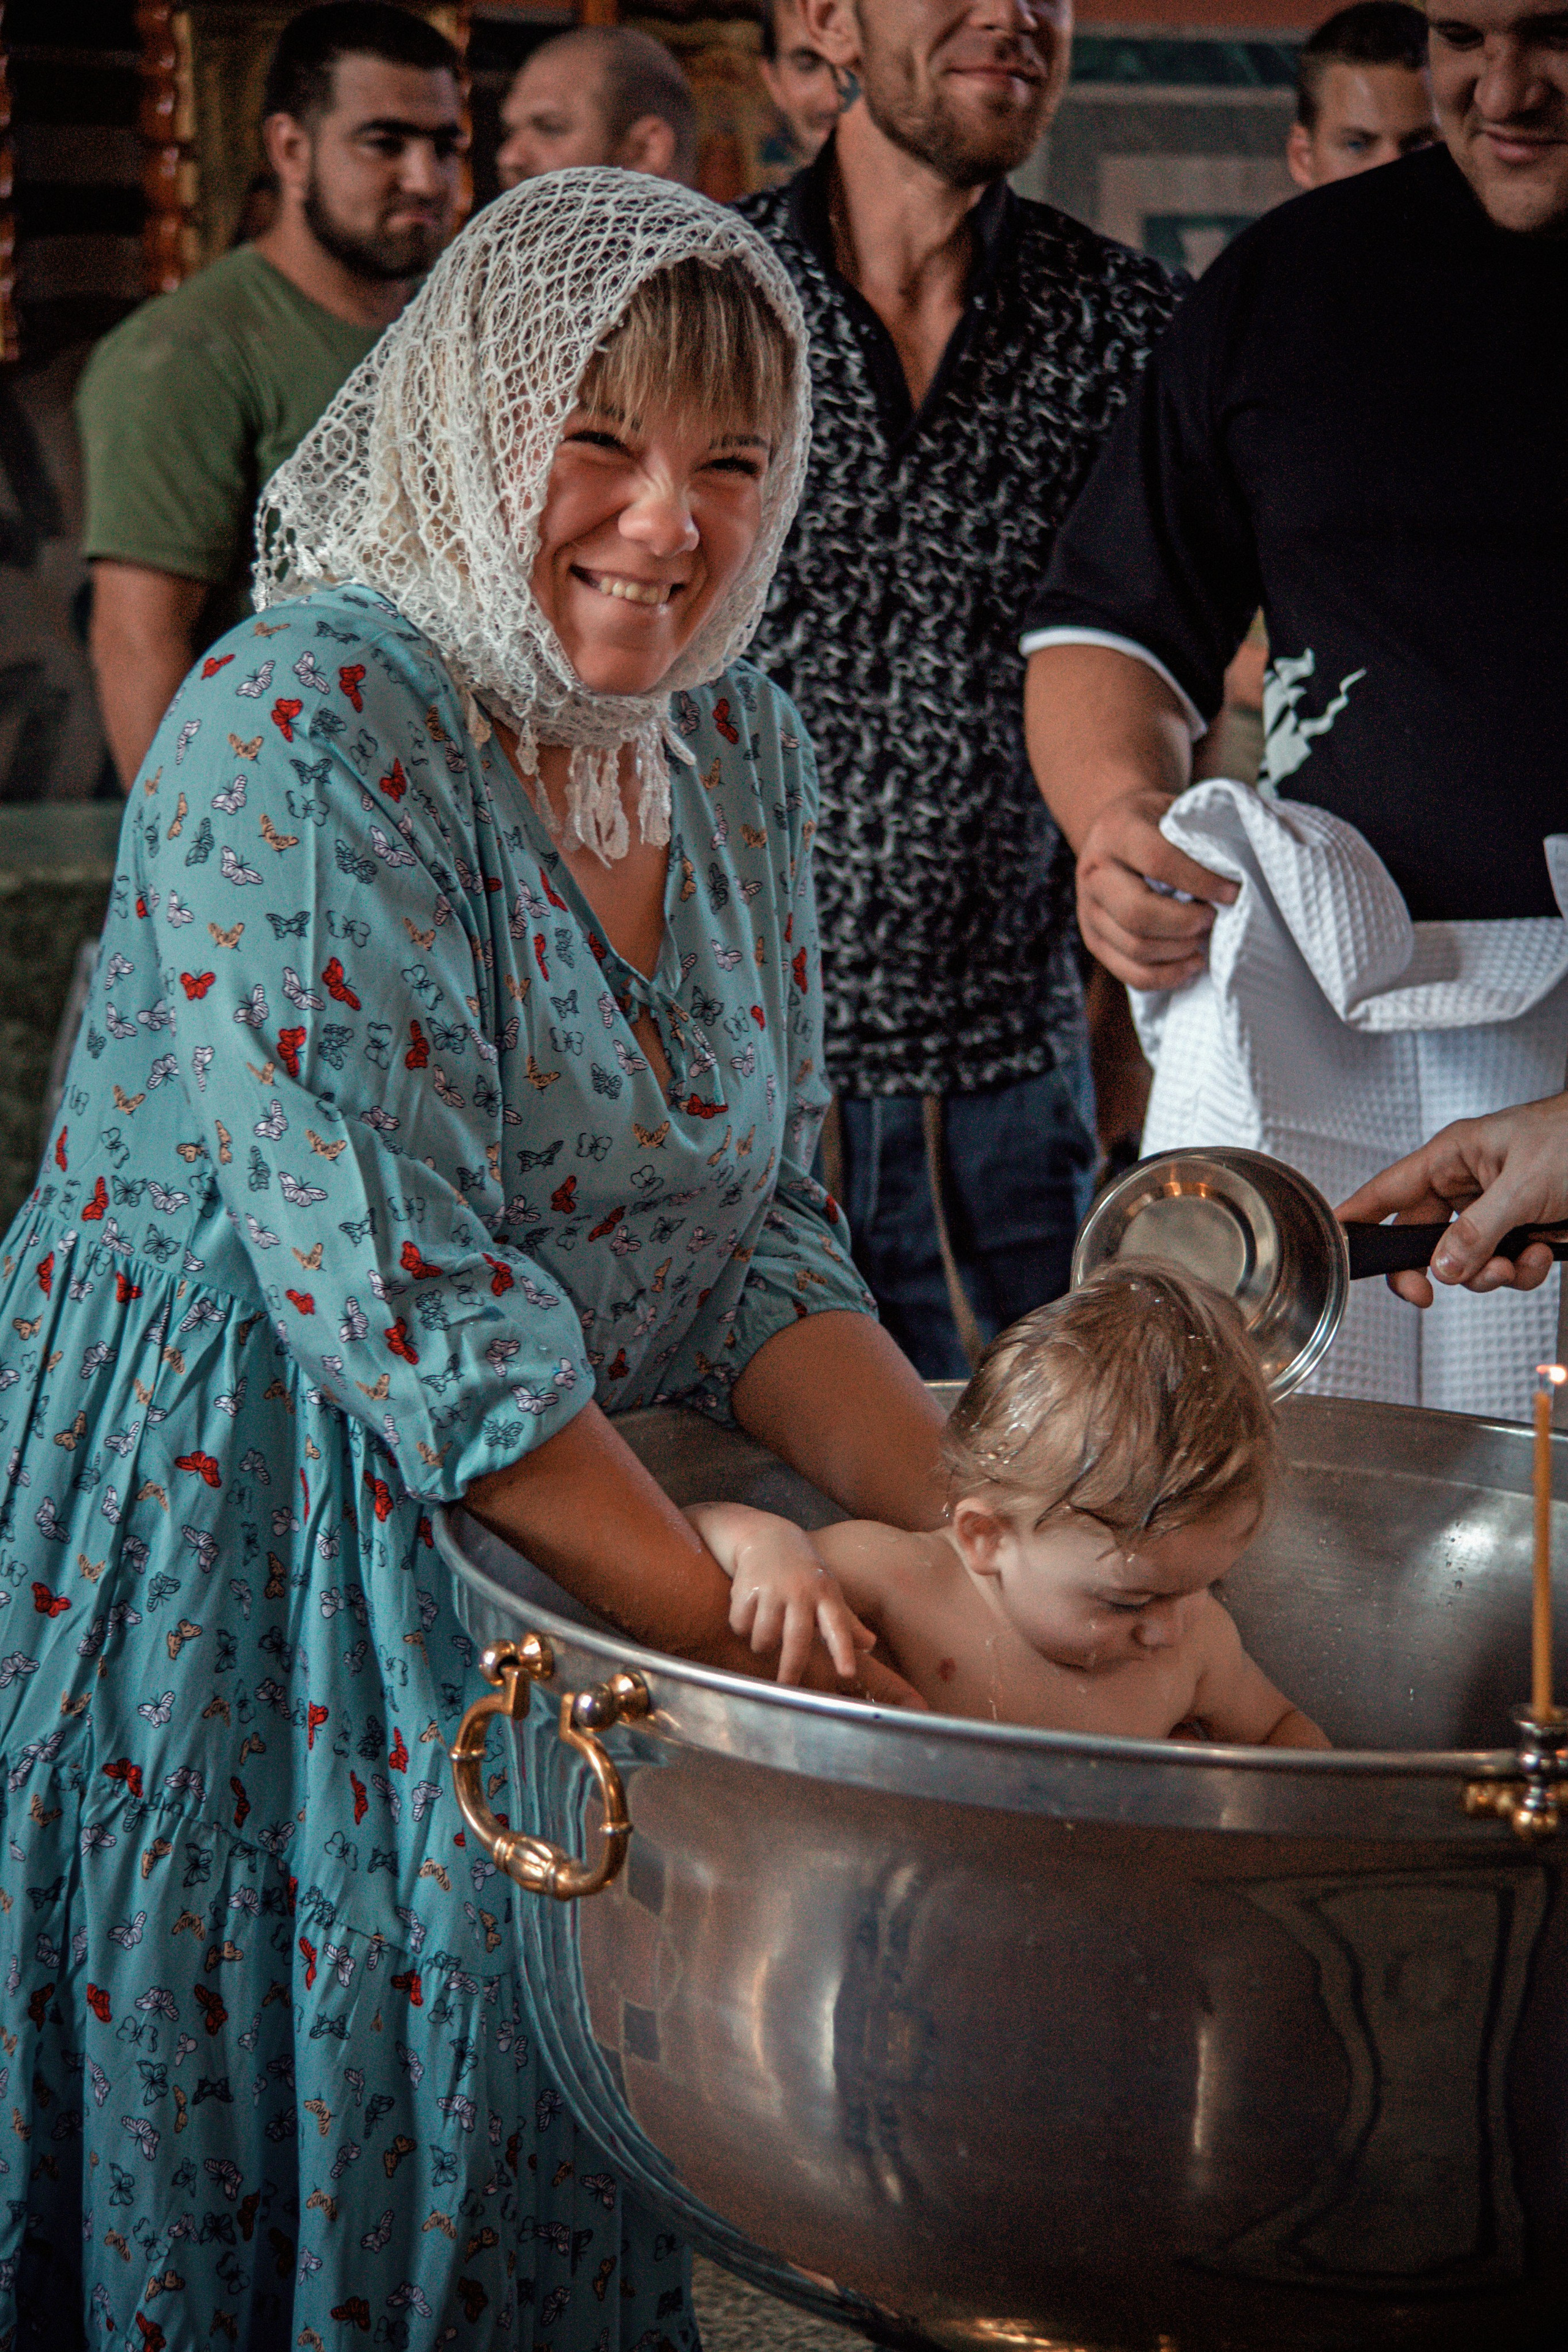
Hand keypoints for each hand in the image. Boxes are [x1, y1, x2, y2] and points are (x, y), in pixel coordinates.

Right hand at [725, 1516, 875, 1684]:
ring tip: (764, 1636)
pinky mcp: (746, 1586)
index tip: (847, 1674)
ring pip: (764, 1637)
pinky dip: (741, 1626)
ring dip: (761, 1644)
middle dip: (791, 1668)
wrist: (766, 1535)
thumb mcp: (828, 1590)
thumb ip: (846, 1620)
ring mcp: (773, 1588)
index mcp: (826, 1594)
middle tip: (786, 1687)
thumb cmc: (803, 1571)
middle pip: (797, 1640)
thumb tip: (871, 1645)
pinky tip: (747, 1614)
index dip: (843, 1651)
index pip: (838, 1626)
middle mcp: (801, 1591)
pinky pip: (740, 1624)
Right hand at [1074, 789, 1236, 993]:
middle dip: (1186, 923)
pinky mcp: (1094, 941)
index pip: (1158, 861)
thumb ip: (1197, 836)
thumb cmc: (1157, 823)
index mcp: (1116, 830)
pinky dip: (1167, 976)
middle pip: (1138, 914)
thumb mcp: (1174, 811)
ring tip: (1204, 937)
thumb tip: (1238, 874)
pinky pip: (1130, 974)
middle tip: (1213, 917)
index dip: (1201, 882)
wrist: (1113, 832)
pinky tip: (1191, 962)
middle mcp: (1094, 871)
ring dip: (1180, 950)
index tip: (1233, 892)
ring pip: (1135, 948)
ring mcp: (1088, 910)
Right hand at [1337, 1091, 1567, 1305]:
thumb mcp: (1522, 1186)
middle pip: (1423, 1239)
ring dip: (1491, 1273)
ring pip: (1466, 1262)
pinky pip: (1503, 1266)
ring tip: (1519, 1259)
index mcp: (1452, 1157)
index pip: (1387, 1191)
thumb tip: (1442, 1266)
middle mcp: (1468, 1185)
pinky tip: (1543, 1252)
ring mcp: (1494, 1210)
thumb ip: (1476, 1230)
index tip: (1334, 1244)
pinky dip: (1522, 1270)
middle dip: (1439, 1268)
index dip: (1357, 1218)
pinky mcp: (1520, 1230)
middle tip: (1430, 1292)